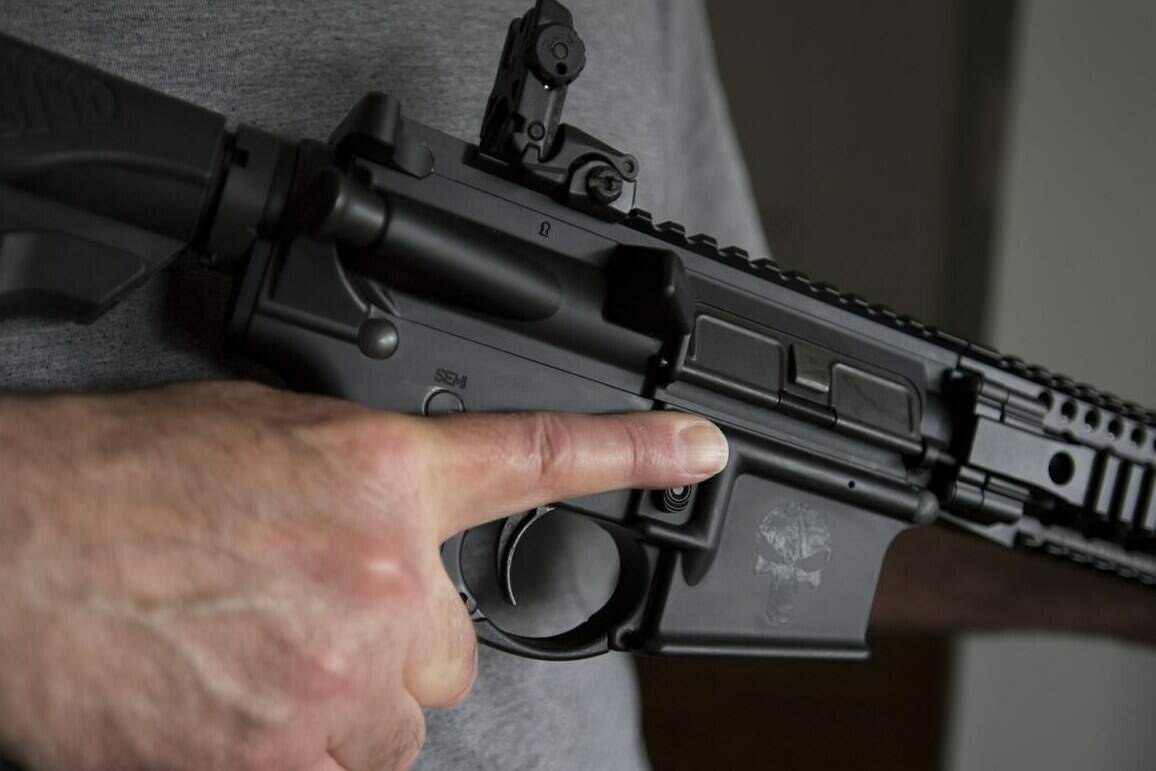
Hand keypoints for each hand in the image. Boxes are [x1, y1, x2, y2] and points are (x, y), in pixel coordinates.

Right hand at [0, 382, 727, 770]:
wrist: (15, 551)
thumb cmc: (118, 484)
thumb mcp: (263, 443)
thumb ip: (361, 489)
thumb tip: (394, 528)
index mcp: (381, 481)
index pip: (537, 456)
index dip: (632, 453)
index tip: (698, 449)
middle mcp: (383, 581)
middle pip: (457, 648)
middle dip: (401, 642)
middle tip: (315, 618)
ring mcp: (343, 684)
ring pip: (401, 720)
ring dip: (351, 703)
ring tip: (259, 662)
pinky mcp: (291, 765)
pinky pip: (342, 768)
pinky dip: (304, 746)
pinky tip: (237, 704)